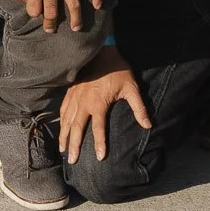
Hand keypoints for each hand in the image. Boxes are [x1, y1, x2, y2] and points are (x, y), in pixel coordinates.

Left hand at [6, 0, 104, 32]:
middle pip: (52, 10)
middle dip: (51, 23)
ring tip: (76, 28)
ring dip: (76, 18)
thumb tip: (25, 0)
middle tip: (52, 30)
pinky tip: (99, 5)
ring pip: (73, 3)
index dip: (34, 12)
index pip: (34, 9)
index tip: (37, 10)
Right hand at [59, 46, 149, 163]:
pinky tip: (61, 128)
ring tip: (62, 150)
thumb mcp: (131, 87)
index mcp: (98, 103)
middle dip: (74, 145)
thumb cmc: (118, 69)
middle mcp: (84, 102)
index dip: (99, 144)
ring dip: (64, 136)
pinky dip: (61, 120)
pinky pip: (63, 108)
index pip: (98, 128)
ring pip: (67, 120)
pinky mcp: (71, 90)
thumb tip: (148, 125)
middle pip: (77, 128)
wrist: (102, 50)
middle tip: (72, 160)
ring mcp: (75, 96)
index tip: (99, 158)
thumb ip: (139, 107)